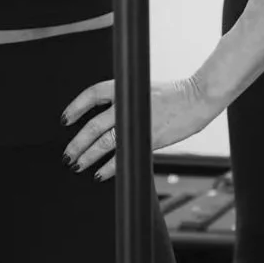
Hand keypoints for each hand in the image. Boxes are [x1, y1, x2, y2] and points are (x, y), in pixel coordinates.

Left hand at [61, 77, 217, 180]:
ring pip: (103, 141)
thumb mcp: (144, 89)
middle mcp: (127, 104)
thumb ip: (126, 101)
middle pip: (93, 124)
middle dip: (77, 142)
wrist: (198, 98)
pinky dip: (109, 167)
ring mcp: (136, 122)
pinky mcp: (148, 139)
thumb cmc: (175, 94)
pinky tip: (100, 174)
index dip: (75, 107)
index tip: (65, 120)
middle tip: (67, 155)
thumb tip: (107, 117)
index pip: (92, 94)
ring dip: (87, 156)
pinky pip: (122, 156)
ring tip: (77, 166)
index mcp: (125, 88)